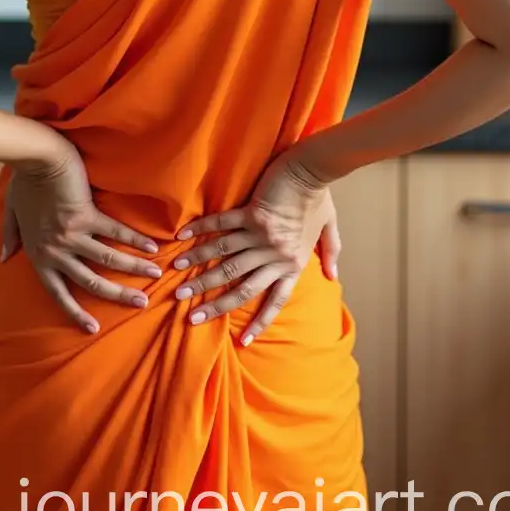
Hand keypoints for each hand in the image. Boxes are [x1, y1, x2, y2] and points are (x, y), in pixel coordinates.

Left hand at [2, 146, 161, 333]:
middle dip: (118, 295)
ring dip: (134, 268)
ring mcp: (72, 235)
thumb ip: (11, 236)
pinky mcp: (86, 216)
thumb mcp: (12, 212)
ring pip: (108, 260)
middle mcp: (56, 251)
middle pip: (91, 282)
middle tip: (141, 304)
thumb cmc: (24, 181)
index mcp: (39, 255)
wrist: (37, 158)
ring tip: (156, 275)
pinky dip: (136, 239)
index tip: (93, 328)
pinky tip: (152, 245)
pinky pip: (116, 232)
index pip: (59, 293)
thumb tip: (5, 257)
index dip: (76, 312)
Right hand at [174, 148, 338, 345]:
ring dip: (199, 269)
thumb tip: (333, 276)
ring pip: (225, 259)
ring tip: (176, 279)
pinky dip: (200, 232)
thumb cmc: (320, 196)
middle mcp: (275, 255)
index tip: (241, 342)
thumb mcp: (330, 228)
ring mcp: (262, 235)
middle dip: (213, 302)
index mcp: (294, 264)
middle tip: (190, 314)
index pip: (274, 300)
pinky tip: (181, 239)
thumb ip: (330, 253)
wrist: (314, 168)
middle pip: (240, 285)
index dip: (259, 322)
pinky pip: (221, 226)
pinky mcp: (251, 213)